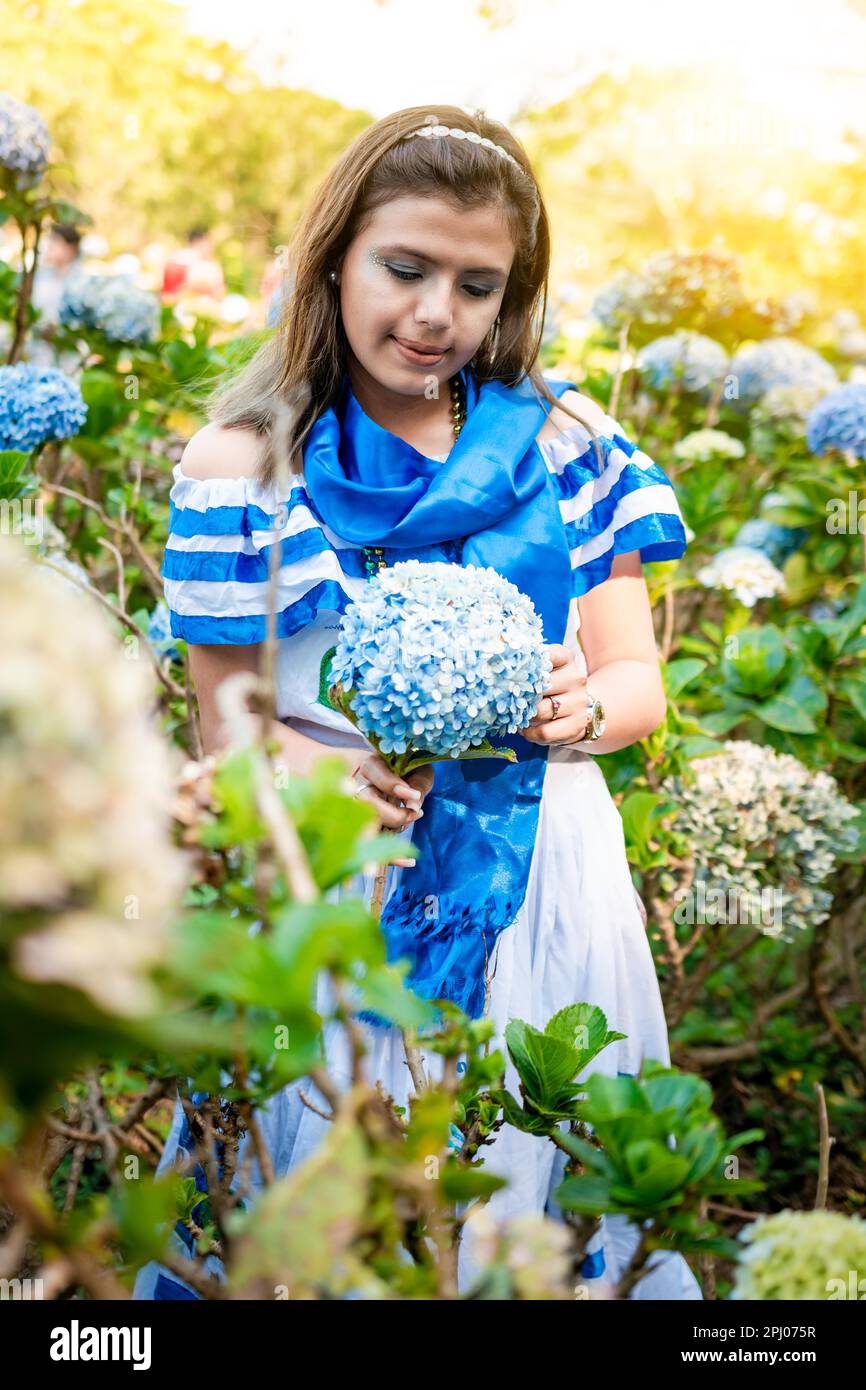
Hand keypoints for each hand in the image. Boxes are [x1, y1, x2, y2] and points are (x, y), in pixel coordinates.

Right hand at [351, 753, 434, 867]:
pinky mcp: (363, 830)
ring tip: (405, 855)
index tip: (413, 795)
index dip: (393, 786)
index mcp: (369, 767)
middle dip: (393, 815)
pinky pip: (371, 845)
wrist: (371, 773)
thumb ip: (417, 780)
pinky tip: (409, 861)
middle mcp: (357, 789)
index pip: (376, 775)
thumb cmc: (402, 769)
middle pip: (367, 805)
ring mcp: (356, 812)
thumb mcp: (415, 766)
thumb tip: (414, 804)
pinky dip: (388, 857)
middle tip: (413, 815)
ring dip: (385, 841)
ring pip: (365, 828)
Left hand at [517, 643, 589, 746]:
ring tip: (518, 716)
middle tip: (508, 699)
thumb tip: (497, 646)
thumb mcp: (541, 668)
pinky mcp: (577, 725)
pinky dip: (531, 733)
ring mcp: (579, 702)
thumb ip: (523, 659)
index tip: (512, 671)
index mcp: (565, 658)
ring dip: (525, 716)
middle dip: (521, 695)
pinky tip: (526, 729)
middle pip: (540, 686)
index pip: (547, 655)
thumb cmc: (550, 685)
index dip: (528, 663)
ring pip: (541, 711)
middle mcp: (575, 678)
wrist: (577, 708)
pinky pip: (545, 732)